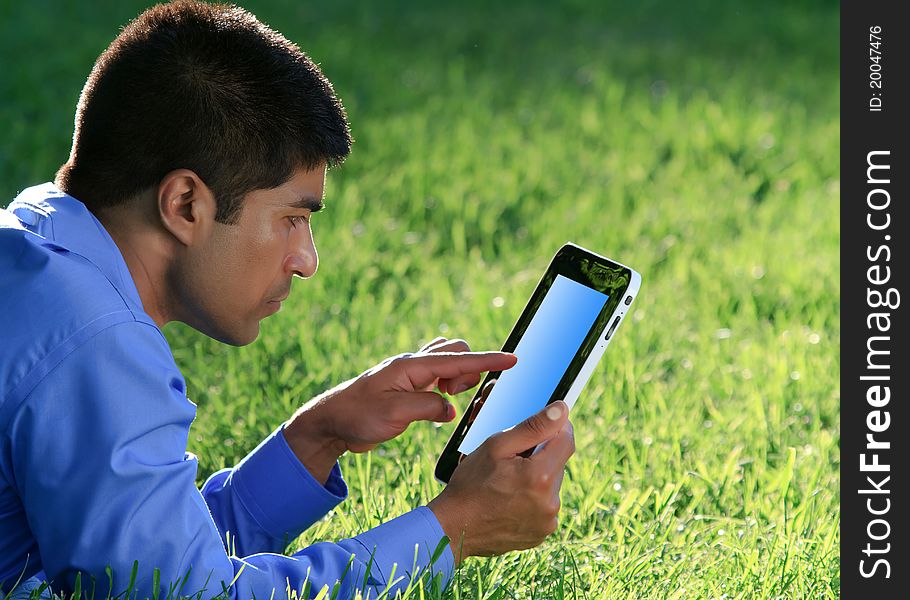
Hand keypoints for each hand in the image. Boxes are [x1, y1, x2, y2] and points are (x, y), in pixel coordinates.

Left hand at [283, 338, 516, 481]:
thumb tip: (450, 409)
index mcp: (411, 366)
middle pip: (456, 352)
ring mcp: (410, 375)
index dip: (488, 360)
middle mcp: (413, 365)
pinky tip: (440, 406)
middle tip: (457, 395)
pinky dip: (448, 386)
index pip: (458, 359)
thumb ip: (427, 407)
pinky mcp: (408, 388)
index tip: (513, 360)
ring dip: (458, 377)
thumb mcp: (394, 414)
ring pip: (447, 362)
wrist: (331, 423)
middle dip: (469, 368)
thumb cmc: (357, 416)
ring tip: (448, 400)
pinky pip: (438, 377)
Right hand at [427, 400, 574, 563]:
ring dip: (537, 477)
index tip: (545, 424)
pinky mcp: (541, 534)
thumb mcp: (496, 446)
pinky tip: (511, 499)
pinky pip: (544, 507)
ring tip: (509, 481)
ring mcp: (547, 521)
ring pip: (551, 486)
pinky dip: (533, 499)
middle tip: (513, 458)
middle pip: (558, 464)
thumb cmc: (471, 483)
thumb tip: (561, 410)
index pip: (567, 440)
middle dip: (541, 455)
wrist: (454, 527)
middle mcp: (551, 502)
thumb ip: (532, 427)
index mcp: (541, 476)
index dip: (557, 428)